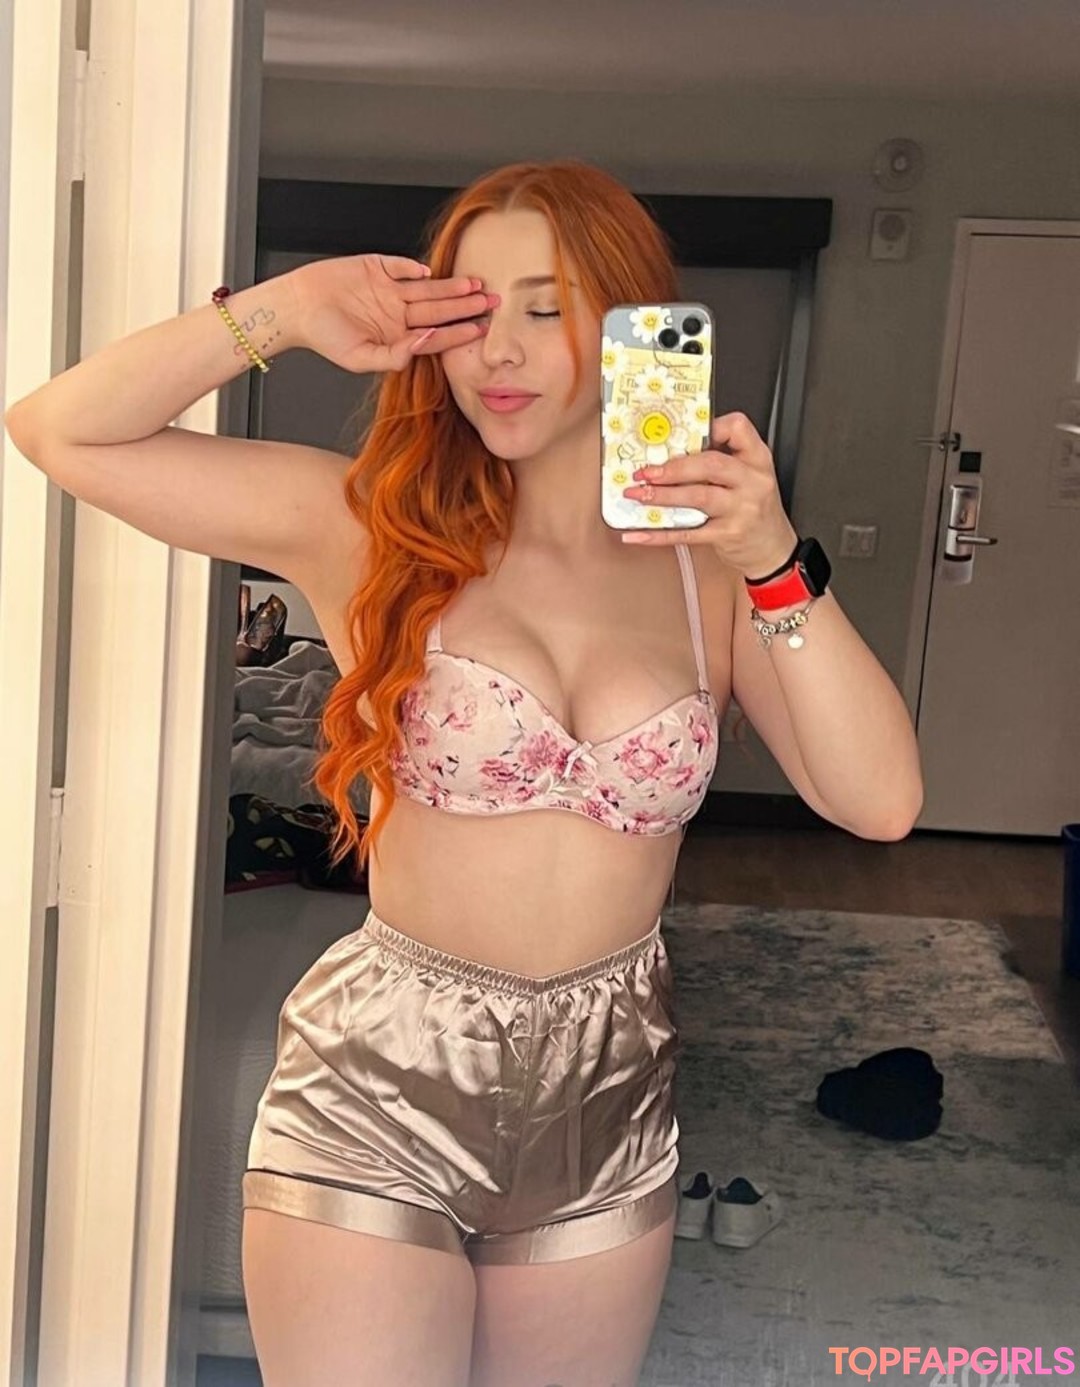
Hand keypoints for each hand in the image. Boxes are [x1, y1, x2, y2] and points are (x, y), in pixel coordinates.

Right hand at [286, 253, 493, 372]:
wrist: (296, 308)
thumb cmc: (324, 337)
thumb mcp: (359, 358)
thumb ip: (393, 356)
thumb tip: (421, 344)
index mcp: (397, 337)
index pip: (435, 335)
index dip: (457, 333)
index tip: (479, 330)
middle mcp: (398, 313)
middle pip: (438, 309)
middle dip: (465, 307)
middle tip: (491, 303)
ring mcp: (390, 289)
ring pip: (427, 288)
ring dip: (450, 287)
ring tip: (474, 286)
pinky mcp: (377, 267)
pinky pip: (400, 267)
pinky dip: (413, 269)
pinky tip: (430, 272)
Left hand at [619, 411, 798, 577]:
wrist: (773, 549)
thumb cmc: (755, 509)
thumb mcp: (749, 477)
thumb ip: (722, 460)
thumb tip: (671, 452)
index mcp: (757, 459)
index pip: (737, 428)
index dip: (708, 427)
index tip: (679, 433)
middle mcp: (752, 481)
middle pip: (711, 464)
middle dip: (673, 467)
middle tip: (646, 471)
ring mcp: (742, 509)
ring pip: (698, 497)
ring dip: (662, 496)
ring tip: (639, 494)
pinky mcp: (728, 535)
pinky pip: (689, 533)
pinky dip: (661, 534)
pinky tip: (640, 533)